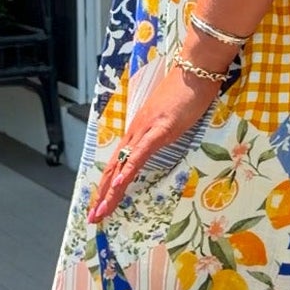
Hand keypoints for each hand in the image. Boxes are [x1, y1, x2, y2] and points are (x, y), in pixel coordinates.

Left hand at [87, 63, 220, 222]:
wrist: (195, 71)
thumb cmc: (186, 94)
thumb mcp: (171, 121)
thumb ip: (161, 134)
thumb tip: (157, 145)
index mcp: (138, 133)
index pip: (117, 164)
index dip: (107, 186)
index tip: (101, 206)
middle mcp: (135, 133)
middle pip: (113, 169)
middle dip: (102, 195)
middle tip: (94, 218)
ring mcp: (145, 131)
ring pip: (122, 165)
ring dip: (110, 190)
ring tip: (102, 210)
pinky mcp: (160, 129)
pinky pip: (141, 153)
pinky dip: (129, 169)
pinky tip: (121, 183)